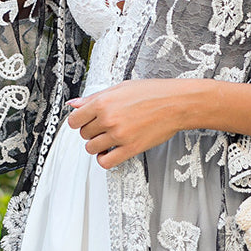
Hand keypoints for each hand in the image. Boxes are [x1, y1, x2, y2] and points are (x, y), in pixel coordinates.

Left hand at [67, 80, 186, 167]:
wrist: (176, 103)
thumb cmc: (152, 93)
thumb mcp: (120, 88)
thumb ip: (94, 97)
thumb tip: (74, 104)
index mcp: (103, 102)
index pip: (75, 120)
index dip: (78, 122)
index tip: (84, 122)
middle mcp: (108, 119)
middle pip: (84, 134)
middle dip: (91, 131)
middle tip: (103, 127)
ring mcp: (119, 136)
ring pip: (92, 149)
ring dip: (97, 145)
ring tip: (108, 139)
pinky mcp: (130, 149)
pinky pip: (106, 162)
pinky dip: (104, 159)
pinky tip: (110, 152)